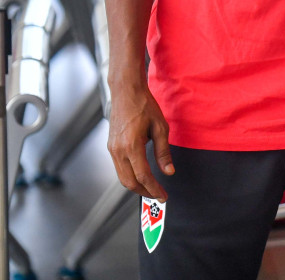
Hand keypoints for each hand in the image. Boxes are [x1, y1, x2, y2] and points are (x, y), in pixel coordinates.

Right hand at [107, 80, 173, 199]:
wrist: (126, 92)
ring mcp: (112, 149)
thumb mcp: (160, 128)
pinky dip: (130, 176)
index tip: (163, 196)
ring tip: (151, 188)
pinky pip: (119, 167)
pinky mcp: (111, 146)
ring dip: (136, 185)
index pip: (143, 176)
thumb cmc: (144, 106)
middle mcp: (118, 150)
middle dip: (144, 192)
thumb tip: (169, 172)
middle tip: (158, 196)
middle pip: (129, 181)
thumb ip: (163, 152)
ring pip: (122, 176)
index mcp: (131, 146)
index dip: (154, 189)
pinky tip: (141, 175)